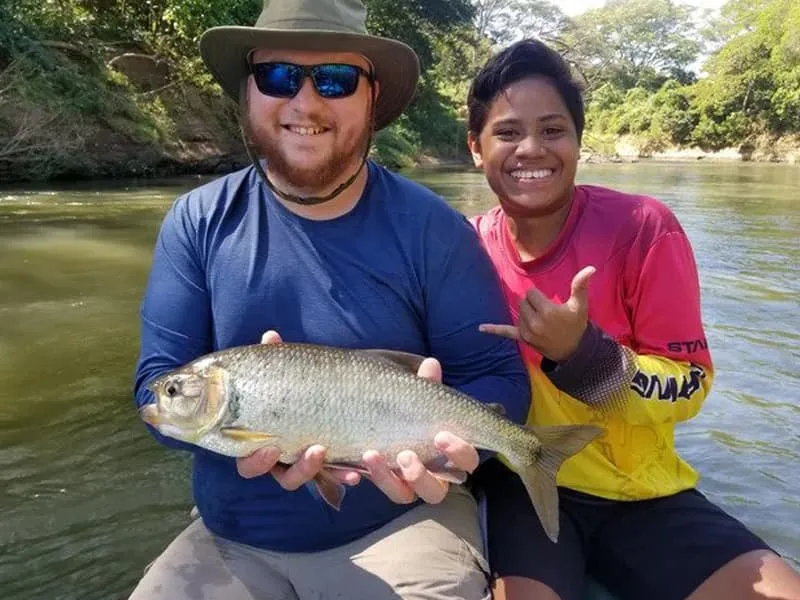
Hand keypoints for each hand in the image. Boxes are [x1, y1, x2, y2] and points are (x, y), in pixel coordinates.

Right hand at [236, 330, 359, 487]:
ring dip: (316, 469)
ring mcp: (304, 465)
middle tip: (312, 451)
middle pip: (281, 476)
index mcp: (261, 441)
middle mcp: (281, 459)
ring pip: (305, 478)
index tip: (271, 449)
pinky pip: (332, 479)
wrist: (326, 396)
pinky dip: (342, 475)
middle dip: (296, 469)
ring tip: (329, 451)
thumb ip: (276, 360)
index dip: (256, 461)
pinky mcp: (327, 467)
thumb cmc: (293, 388)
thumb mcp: (288, 374)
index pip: (248, 462)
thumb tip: (271, 337)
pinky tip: (355, 472)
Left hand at [361, 357, 480, 504]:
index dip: (458, 452)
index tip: (441, 435)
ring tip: (371, 454)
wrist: (372, 418)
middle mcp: (429, 477)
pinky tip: (351, 470)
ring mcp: (402, 485)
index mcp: (447, 455)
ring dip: (387, 479)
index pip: (466, 461)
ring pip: (402, 495)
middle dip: (420, 475)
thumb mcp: (416, 398)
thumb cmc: (409, 410)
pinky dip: (357, 478)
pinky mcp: (376, 485)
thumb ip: (424, 386)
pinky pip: (366, 490)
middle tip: (405, 454)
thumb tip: (430, 364)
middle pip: (435, 492)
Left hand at [480, 266, 595, 361]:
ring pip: (518, 312)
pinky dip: (494, 330)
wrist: (572, 350)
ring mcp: (527, 332)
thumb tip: (591, 268)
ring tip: (541, 321)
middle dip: (532, 304)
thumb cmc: (576, 325)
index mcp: (547, 312)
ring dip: (526, 313)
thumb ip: (581, 286)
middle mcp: (535, 322)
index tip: (550, 304)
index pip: (531, 293)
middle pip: (523, 302)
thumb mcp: (580, 305)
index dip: (540, 296)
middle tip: (546, 313)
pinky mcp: (522, 338)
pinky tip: (480, 328)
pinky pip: (505, 332)